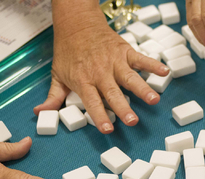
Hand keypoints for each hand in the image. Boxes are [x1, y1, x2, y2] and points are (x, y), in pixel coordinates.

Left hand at [35, 0, 169, 133]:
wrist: (77, 23)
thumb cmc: (68, 51)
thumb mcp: (57, 75)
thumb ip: (53, 97)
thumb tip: (40, 112)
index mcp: (83, 80)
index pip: (92, 102)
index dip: (100, 116)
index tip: (108, 129)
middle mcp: (100, 72)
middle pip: (113, 93)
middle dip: (123, 108)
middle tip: (132, 121)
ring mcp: (114, 61)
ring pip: (130, 78)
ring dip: (142, 89)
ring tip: (154, 100)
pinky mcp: (124, 51)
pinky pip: (141, 59)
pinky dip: (153, 65)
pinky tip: (164, 72)